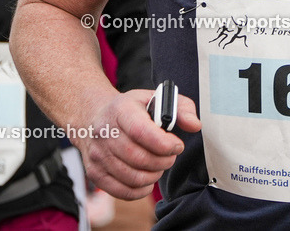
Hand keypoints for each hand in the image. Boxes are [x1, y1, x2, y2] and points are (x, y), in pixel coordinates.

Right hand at [74, 88, 200, 199]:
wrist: (95, 115)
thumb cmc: (132, 108)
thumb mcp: (157, 98)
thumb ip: (182, 108)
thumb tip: (195, 125)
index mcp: (121, 110)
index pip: (141, 132)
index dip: (164, 144)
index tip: (177, 146)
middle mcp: (104, 132)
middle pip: (139, 158)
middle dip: (163, 161)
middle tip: (170, 156)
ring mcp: (97, 154)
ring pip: (132, 177)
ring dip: (154, 175)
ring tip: (159, 165)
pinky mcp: (95, 173)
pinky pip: (122, 191)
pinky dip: (140, 190)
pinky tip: (147, 179)